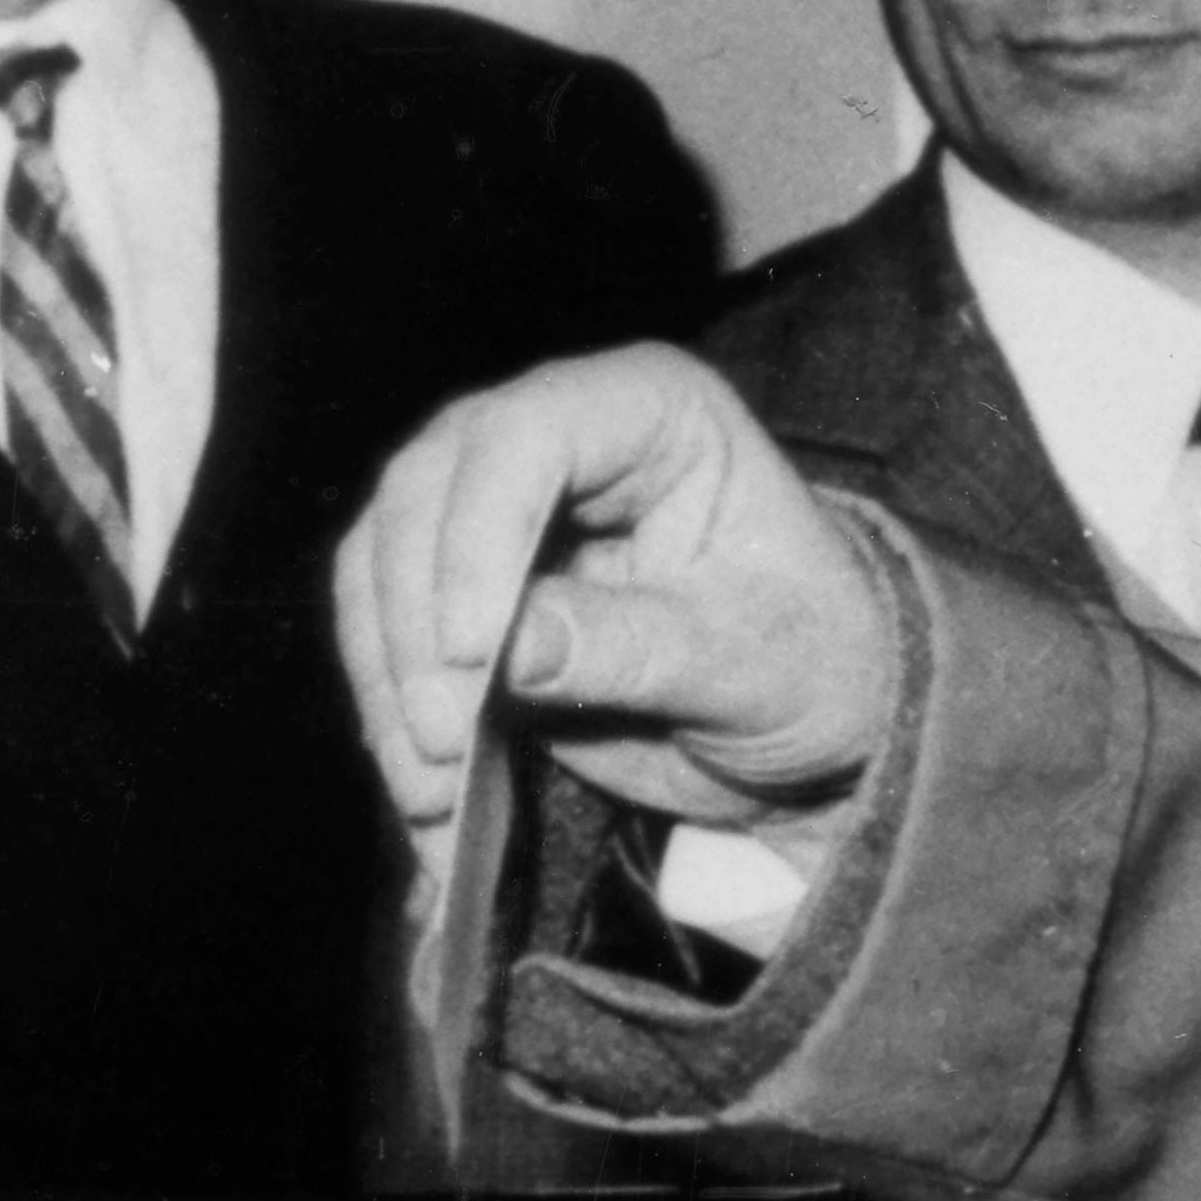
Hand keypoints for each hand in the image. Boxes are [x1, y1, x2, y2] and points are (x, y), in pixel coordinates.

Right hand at [335, 347, 894, 840]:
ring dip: (389, 675)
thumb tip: (512, 648)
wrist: (810, 724)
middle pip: (426, 492)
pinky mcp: (462, 593)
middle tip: (443, 737)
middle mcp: (559, 439)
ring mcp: (496, 512)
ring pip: (383, 561)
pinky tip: (420, 788)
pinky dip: (388, 709)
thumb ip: (638, 647)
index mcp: (652, 412)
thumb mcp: (756, 662)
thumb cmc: (818, 660)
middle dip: (418, 622)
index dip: (477, 538)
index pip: (525, 435)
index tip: (474, 654)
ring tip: (429, 783)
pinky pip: (385, 632)